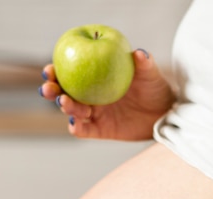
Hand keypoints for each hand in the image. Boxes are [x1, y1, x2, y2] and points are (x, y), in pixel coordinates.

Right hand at [39, 49, 175, 139]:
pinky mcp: (101, 130)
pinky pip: (84, 131)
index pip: (69, 72)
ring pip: (71, 111)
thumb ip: (144, 63)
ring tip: (64, 102)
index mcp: (94, 77)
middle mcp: (90, 95)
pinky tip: (75, 123)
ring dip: (64, 107)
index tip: (50, 68)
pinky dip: (77, 128)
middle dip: (51, 90)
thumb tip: (139, 53)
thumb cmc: (155, 87)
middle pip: (63, 92)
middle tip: (48, 88)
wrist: (164, 112)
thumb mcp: (150, 74)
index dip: (55, 71)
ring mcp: (94, 113)